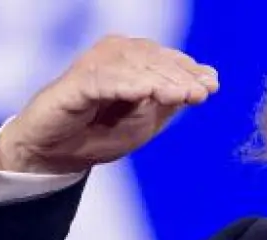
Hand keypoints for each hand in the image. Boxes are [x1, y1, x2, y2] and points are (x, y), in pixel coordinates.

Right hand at [0, 35, 218, 174]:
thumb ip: (169, 102)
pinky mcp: (75, 83)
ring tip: (181, 95)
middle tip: (200, 93)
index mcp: (134, 62)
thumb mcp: (144, 123)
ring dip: (159, 80)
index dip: (189, 71)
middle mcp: (114, 56)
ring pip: (132, 66)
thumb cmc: (98, 135)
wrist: (55, 155)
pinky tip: (146, 93)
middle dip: (180, 77)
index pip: (167, 60)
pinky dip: (127, 85)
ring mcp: (93, 67)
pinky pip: (104, 80)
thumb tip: (202, 83)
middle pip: (154, 60)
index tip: (212, 86)